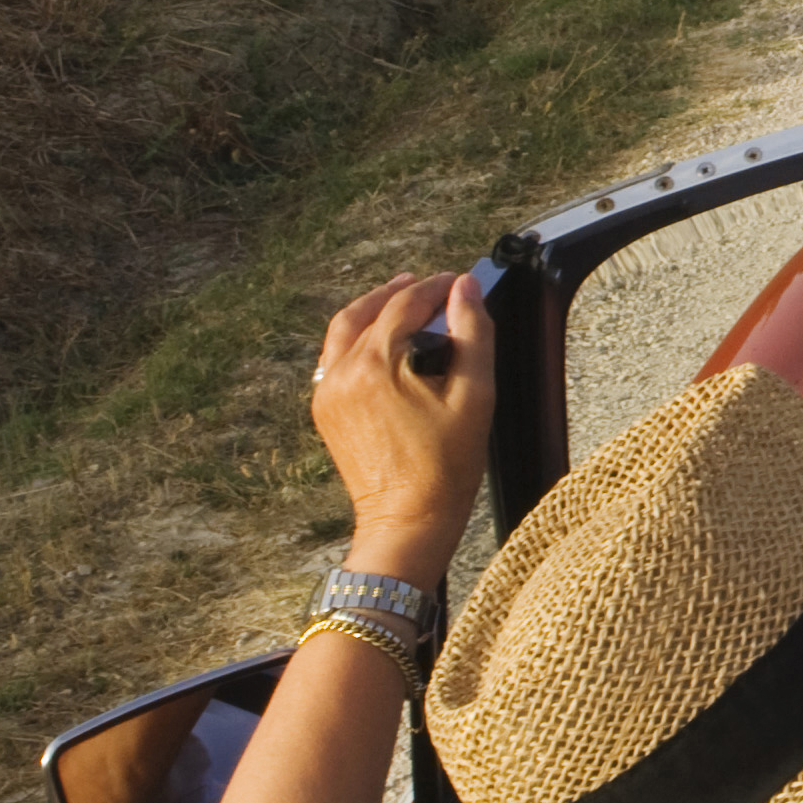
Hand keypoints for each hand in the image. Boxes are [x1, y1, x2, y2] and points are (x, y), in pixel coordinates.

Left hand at [312, 271, 492, 588]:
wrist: (408, 519)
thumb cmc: (446, 465)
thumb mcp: (476, 394)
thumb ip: (473, 333)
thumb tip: (465, 289)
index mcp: (377, 364)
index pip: (405, 304)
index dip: (435, 287)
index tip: (458, 283)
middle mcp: (343, 372)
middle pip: (368, 310)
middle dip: (401, 293)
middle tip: (431, 287)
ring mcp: (328, 392)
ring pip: (343, 330)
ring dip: (373, 310)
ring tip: (401, 302)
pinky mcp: (326, 411)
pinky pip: (334, 358)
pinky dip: (356, 338)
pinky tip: (380, 342)